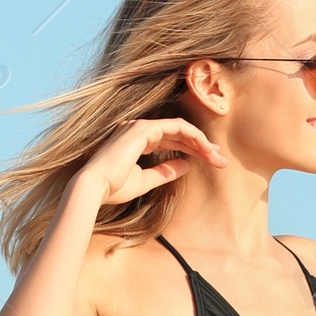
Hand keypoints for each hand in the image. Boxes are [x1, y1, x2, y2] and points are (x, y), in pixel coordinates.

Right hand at [78, 116, 226, 208]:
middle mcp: (137, 129)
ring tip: (217, 156)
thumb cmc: (113, 188)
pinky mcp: (143, 129)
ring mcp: (139, 126)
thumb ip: (165, 171)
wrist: (94, 188)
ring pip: (180, 128)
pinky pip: (177, 127)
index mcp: (135, 140)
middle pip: (178, 133)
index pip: (170, 139)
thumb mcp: (145, 181)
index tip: (209, 160)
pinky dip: (193, 136)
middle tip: (220, 159)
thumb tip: (187, 165)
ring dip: (201, 141)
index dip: (191, 149)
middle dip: (201, 145)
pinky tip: (206, 148)